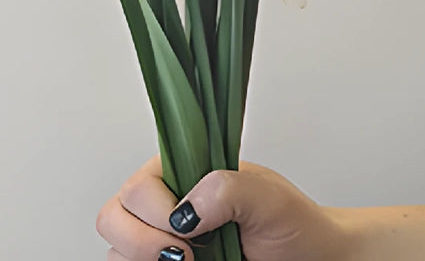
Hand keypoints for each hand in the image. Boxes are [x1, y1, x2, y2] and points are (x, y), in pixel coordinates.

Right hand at [96, 157, 345, 260]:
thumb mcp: (268, 198)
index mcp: (181, 172)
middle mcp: (164, 204)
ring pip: (115, 251)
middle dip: (141, 241)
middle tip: (185, 256)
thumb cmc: (294, 226)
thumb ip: (227, 188)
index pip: (137, 189)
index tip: (189, 233)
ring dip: (143, 259)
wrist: (312, 259)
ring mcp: (161, 240)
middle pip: (112, 218)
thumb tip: (186, 209)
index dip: (156, 213)